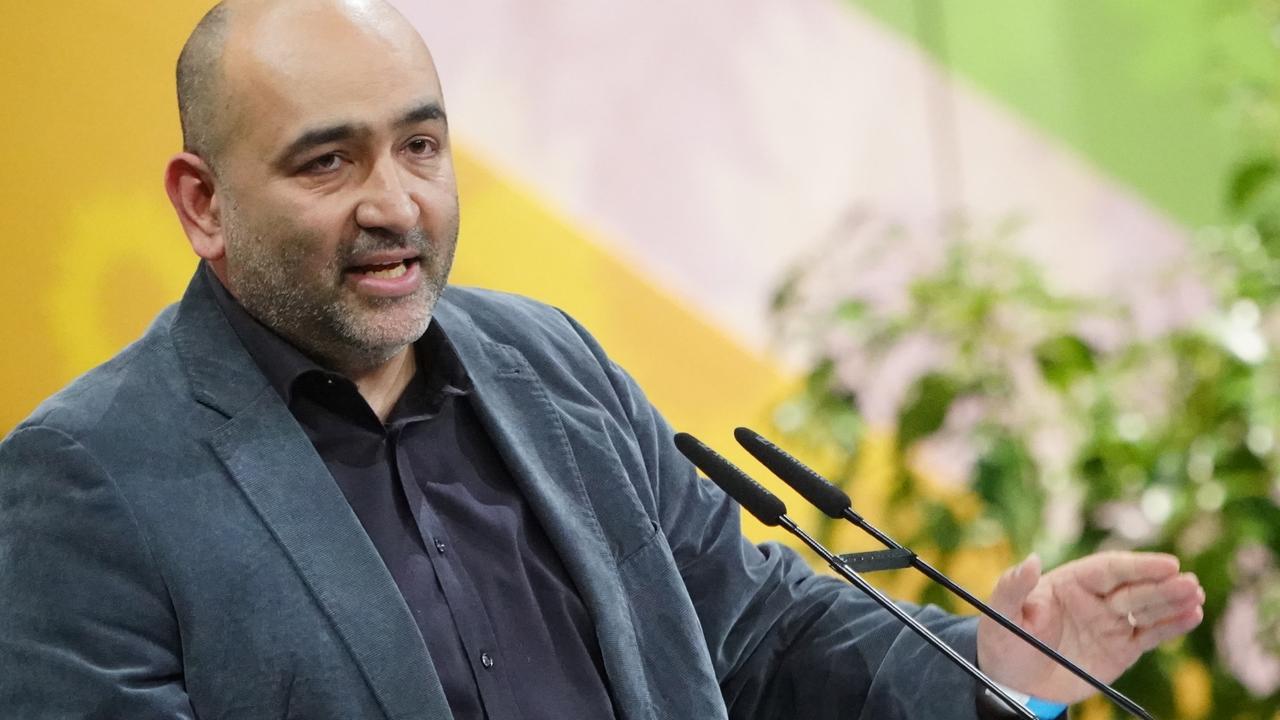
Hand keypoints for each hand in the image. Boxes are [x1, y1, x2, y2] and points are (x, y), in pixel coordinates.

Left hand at [975, 551, 1204, 703]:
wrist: (1015, 681)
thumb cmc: (1004, 641)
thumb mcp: (1001, 615)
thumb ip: (1013, 587)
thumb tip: (1030, 560)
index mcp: (1069, 582)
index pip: (1109, 569)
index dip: (1138, 566)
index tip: (1167, 564)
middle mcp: (1094, 599)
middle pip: (1134, 588)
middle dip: (1162, 585)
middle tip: (1189, 583)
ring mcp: (1110, 622)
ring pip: (1147, 609)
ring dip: (1173, 602)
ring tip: (1196, 597)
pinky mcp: (1121, 647)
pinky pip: (1150, 634)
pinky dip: (1172, 626)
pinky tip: (1192, 617)